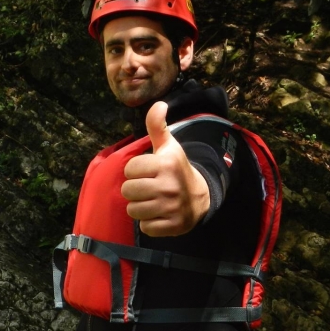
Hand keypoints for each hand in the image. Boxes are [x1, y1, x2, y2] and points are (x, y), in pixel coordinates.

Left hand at [121, 101, 210, 236]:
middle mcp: (168, 186)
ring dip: (139, 207)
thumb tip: (159, 103)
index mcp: (165, 164)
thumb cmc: (177, 169)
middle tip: (146, 188)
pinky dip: (148, 223)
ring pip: (133, 210)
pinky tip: (158, 214)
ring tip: (150, 201)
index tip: (146, 171)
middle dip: (134, 190)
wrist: (201, 198)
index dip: (134, 170)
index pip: (129, 169)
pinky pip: (144, 227)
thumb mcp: (169, 146)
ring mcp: (170, 208)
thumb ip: (157, 126)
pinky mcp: (171, 226)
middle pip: (128, 191)